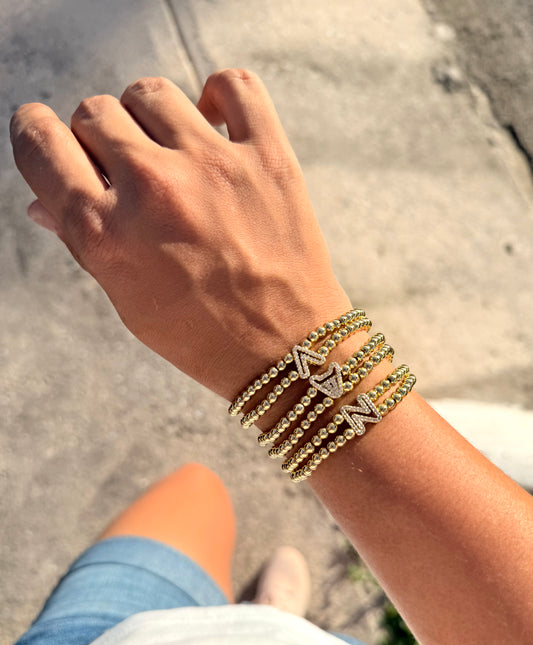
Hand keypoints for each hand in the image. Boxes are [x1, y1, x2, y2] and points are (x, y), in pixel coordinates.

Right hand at [10, 69, 349, 398]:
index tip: (52, 140)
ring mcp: (213, 166)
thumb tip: (41, 201)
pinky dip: (219, 95)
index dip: (37, 136)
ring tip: (170, 152)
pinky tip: (215, 125)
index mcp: (107, 232)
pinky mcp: (268, 157)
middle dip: (99, 138)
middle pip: (94, 112)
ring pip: (150, 92)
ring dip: (149, 118)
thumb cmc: (201, 335)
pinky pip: (232, 84)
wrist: (287, 351)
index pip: (41, 142)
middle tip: (126, 170)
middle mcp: (153, 190)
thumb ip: (84, 242)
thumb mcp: (127, 300)